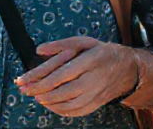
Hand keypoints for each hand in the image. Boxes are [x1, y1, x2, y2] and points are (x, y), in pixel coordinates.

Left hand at [14, 36, 136, 116]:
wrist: (127, 68)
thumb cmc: (101, 52)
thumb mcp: (83, 41)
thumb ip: (60, 44)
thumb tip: (39, 50)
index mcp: (90, 61)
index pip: (61, 73)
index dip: (41, 80)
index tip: (26, 82)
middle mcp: (94, 79)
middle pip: (64, 91)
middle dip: (42, 93)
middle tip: (27, 91)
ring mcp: (97, 94)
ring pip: (70, 104)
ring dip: (50, 103)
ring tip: (38, 98)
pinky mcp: (97, 103)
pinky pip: (78, 112)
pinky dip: (62, 111)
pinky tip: (52, 106)